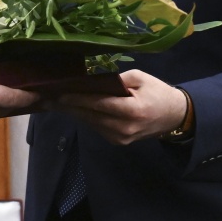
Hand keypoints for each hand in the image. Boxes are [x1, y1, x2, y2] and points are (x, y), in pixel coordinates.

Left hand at [53, 69, 188, 144]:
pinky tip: (73, 109)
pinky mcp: (118, 142)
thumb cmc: (158, 92)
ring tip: (55, 102)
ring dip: (74, 112)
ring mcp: (121, 138)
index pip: (98, 104)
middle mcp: (124, 128)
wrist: (174, 116)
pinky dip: (86, 117)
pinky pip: (97, 127)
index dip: (77, 99)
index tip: (58, 94)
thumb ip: (115, 80)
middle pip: (89, 116)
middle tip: (47, 98)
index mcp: (132, 110)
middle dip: (68, 107)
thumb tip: (90, 81)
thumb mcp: (139, 78)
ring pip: (90, 123)